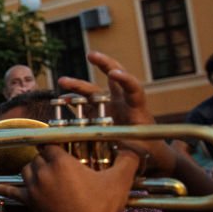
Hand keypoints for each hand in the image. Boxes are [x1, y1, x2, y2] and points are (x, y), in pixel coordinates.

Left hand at [0, 145, 139, 211]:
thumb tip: (136, 147)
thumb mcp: (120, 180)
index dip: (55, 143)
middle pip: (38, 156)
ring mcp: (33, 188)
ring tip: (45, 172)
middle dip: (48, 157)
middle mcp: (43, 172)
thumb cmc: (101, 208)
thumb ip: (129, 159)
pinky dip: (3, 189)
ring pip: (26, 169)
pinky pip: (11, 193)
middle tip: (60, 163)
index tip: (60, 144)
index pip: (50, 143)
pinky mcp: (29, 203)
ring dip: (34, 169)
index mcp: (61, 162)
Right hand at [58, 51, 177, 176]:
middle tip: (91, 55)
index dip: (125, 79)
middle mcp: (123, 103)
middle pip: (115, 77)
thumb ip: (132, 146)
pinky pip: (85, 105)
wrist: (149, 156)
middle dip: (104, 64)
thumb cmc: (150, 153)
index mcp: (136, 108)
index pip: (134, 88)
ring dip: (79, 85)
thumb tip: (118, 143)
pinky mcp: (100, 115)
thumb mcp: (144, 150)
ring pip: (95, 91)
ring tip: (62, 81)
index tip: (114, 73)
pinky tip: (62, 100)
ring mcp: (111, 107)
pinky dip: (74, 101)